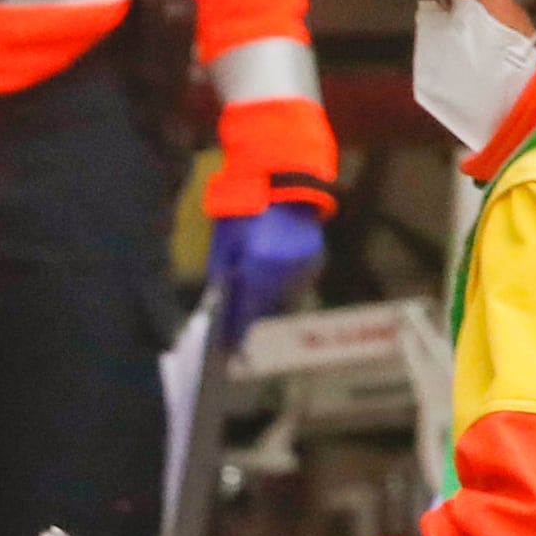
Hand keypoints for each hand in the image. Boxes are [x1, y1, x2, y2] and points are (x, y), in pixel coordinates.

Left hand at [204, 206, 325, 346]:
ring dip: (268, 305)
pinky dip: (282, 287)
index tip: (230, 352)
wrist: (282, 182)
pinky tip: (271, 284)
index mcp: (258, 270)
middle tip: (238, 335)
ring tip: (253, 309)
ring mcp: (304, 269)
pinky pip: (296, 284)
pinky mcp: (316, 262)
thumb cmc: (244, 210)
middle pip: (266, 311)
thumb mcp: (225, 244)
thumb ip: (223, 277)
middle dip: (252, 321)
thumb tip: (219, 307)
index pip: (247, 313)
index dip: (237, 334)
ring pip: (283, 300)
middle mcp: (284, 275)